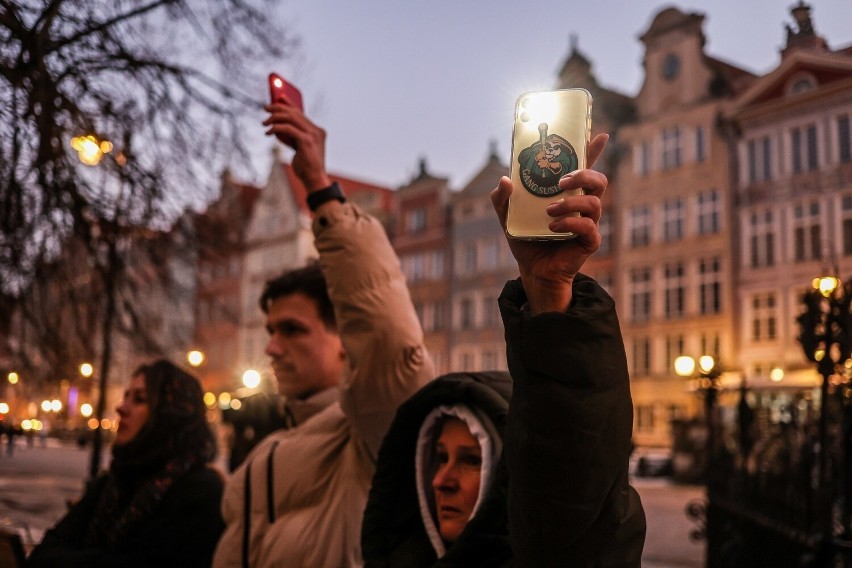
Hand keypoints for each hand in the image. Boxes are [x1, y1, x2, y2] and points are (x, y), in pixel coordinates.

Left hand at [263, 103, 331, 190]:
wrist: (314, 179)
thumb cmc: (306, 166)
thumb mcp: (299, 147)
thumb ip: (293, 136)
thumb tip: (278, 126)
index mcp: (317, 131)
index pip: (301, 113)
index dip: (289, 103)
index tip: (278, 98)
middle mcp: (317, 130)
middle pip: (294, 113)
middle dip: (278, 108)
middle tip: (265, 109)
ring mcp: (313, 135)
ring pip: (290, 118)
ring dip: (274, 118)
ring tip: (264, 123)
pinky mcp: (306, 140)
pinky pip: (287, 128)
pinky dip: (275, 128)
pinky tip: (268, 132)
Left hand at [490, 133, 608, 313]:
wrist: (532, 270)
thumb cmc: (526, 238)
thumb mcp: (507, 216)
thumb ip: (501, 198)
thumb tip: (505, 180)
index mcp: (567, 193)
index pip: (584, 166)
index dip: (592, 150)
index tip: (599, 135)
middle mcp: (581, 204)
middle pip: (598, 180)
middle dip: (584, 174)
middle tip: (562, 180)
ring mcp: (588, 222)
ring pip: (595, 202)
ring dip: (571, 202)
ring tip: (549, 210)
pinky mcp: (589, 240)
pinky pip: (588, 226)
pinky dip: (570, 223)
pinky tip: (553, 227)